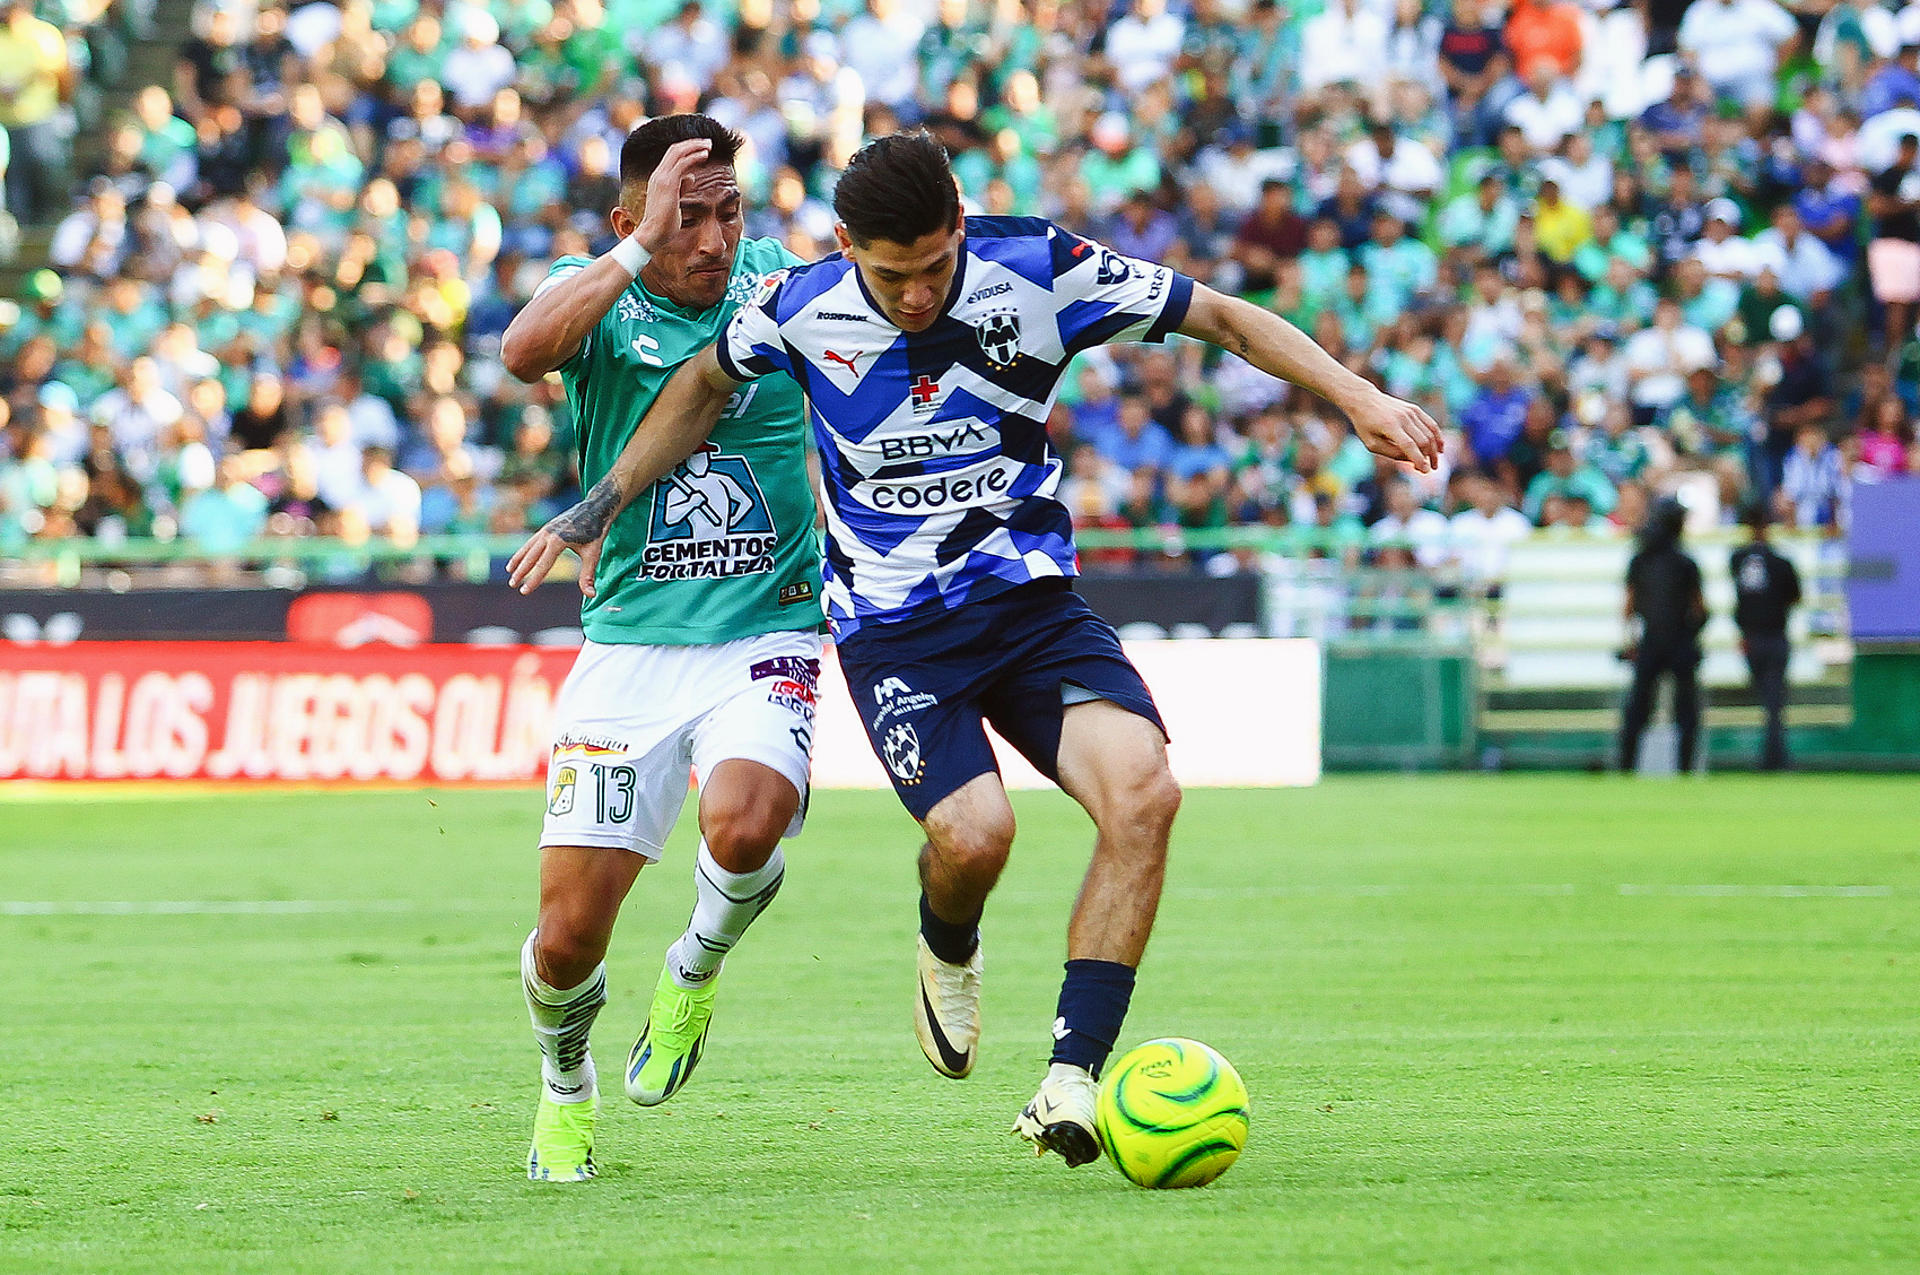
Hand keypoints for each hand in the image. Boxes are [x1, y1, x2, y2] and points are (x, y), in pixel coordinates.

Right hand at [506, 480, 620, 595]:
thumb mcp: (593, 554)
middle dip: (521, 571)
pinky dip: (524, 551)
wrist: (595, 508)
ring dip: (518, 561)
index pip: (543, 564)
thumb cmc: (595, 532)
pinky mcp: (547, 528)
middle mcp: (549, 534)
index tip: (524, 591)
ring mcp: (546, 529)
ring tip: (510, 573)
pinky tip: (519, 559)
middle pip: (531, 556)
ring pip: (528, 547)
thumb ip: (588, 575)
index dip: (533, 579)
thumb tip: (591, 595)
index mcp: (558, 541)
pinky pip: (532, 542)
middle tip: (512, 585)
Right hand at [632, 138, 712, 253]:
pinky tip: (705, 155)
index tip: (702, 148)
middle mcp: (658, 174)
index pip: (672, 155)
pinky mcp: (668, 183)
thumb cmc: (664, 223)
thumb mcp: (675, 201)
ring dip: (695, 146)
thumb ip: (681, 187)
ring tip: (709, 145)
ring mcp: (661, 178)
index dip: (687, 148)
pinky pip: (682, 163)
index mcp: (658, 178)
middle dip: (693, 143)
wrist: (653, 235)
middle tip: (709, 142)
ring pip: (678, 152)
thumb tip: (691, 177)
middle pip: (675, 149)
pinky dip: (694, 156)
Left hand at [1343, 387, 1444, 473]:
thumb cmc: (1365, 424)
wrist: (1364, 399)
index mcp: (1390, 426)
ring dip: (1434, 450)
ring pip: (1429, 433)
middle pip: (1423, 440)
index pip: (1409, 445)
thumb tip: (1412, 460)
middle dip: (1429, 457)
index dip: (1418, 459)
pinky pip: (1431, 424)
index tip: (1425, 471)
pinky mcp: (1415, 409)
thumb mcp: (1371, 443)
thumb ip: (1391, 453)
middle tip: (1429, 469)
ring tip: (1434, 463)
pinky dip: (1437, 437)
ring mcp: (1410, 412)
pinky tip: (1440, 448)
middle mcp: (1403, 418)